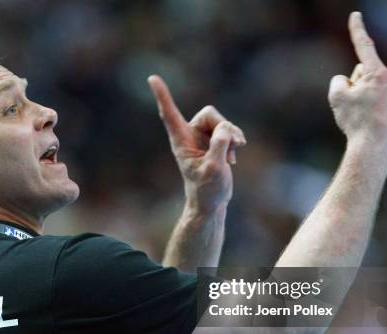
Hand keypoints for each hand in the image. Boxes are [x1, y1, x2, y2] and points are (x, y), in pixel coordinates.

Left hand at [148, 75, 245, 213]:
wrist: (212, 202)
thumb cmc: (208, 190)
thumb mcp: (215, 168)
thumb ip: (220, 145)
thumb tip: (225, 128)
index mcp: (181, 142)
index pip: (169, 114)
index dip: (163, 96)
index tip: (152, 78)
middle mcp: (190, 136)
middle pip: (211, 114)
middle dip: (225, 127)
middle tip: (234, 145)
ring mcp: (202, 138)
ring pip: (222, 122)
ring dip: (232, 137)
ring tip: (232, 157)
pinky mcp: (214, 142)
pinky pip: (229, 130)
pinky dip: (235, 142)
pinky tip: (233, 159)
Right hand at [329, 12, 386, 149]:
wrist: (373, 145)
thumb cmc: (354, 120)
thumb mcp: (336, 96)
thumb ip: (339, 80)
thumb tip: (348, 79)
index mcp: (377, 72)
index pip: (364, 46)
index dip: (357, 30)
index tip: (355, 15)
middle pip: (367, 72)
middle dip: (357, 82)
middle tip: (353, 105)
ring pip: (375, 87)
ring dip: (366, 95)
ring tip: (362, 115)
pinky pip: (384, 99)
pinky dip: (375, 106)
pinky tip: (371, 120)